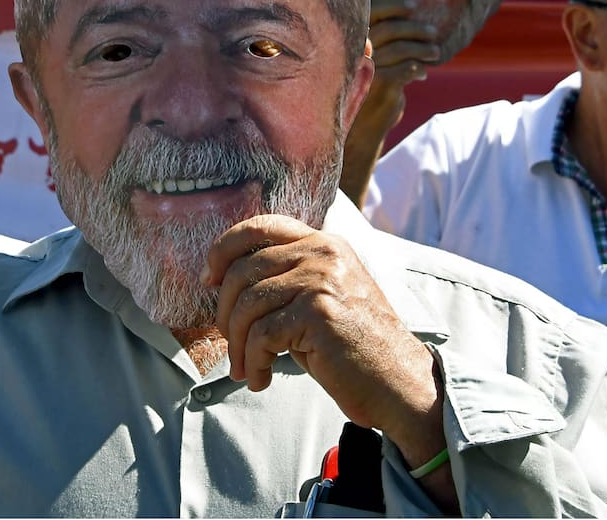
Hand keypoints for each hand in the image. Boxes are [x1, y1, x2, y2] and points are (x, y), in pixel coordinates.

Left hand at [201, 214, 439, 435]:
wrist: (397, 380)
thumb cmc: (355, 345)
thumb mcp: (322, 296)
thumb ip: (286, 278)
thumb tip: (224, 281)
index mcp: (324, 243)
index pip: (260, 226)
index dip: (224, 249)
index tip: (210, 279)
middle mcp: (323, 252)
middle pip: (242, 271)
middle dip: (225, 313)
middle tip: (232, 344)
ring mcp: (322, 279)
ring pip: (247, 305)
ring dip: (237, 345)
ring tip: (246, 368)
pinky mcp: (318, 312)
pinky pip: (261, 336)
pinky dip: (253, 362)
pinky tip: (261, 378)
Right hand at [339, 0, 441, 203]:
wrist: (354, 128)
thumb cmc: (359, 90)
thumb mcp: (366, 61)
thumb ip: (378, 40)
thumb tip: (407, 18)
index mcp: (350, 38)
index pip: (373, 10)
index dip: (395, 4)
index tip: (415, 4)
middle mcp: (355, 49)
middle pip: (392, 28)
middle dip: (417, 29)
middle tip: (433, 32)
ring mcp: (367, 66)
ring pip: (403, 48)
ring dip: (424, 49)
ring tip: (436, 53)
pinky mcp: (381, 84)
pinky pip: (409, 69)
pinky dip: (418, 69)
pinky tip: (422, 73)